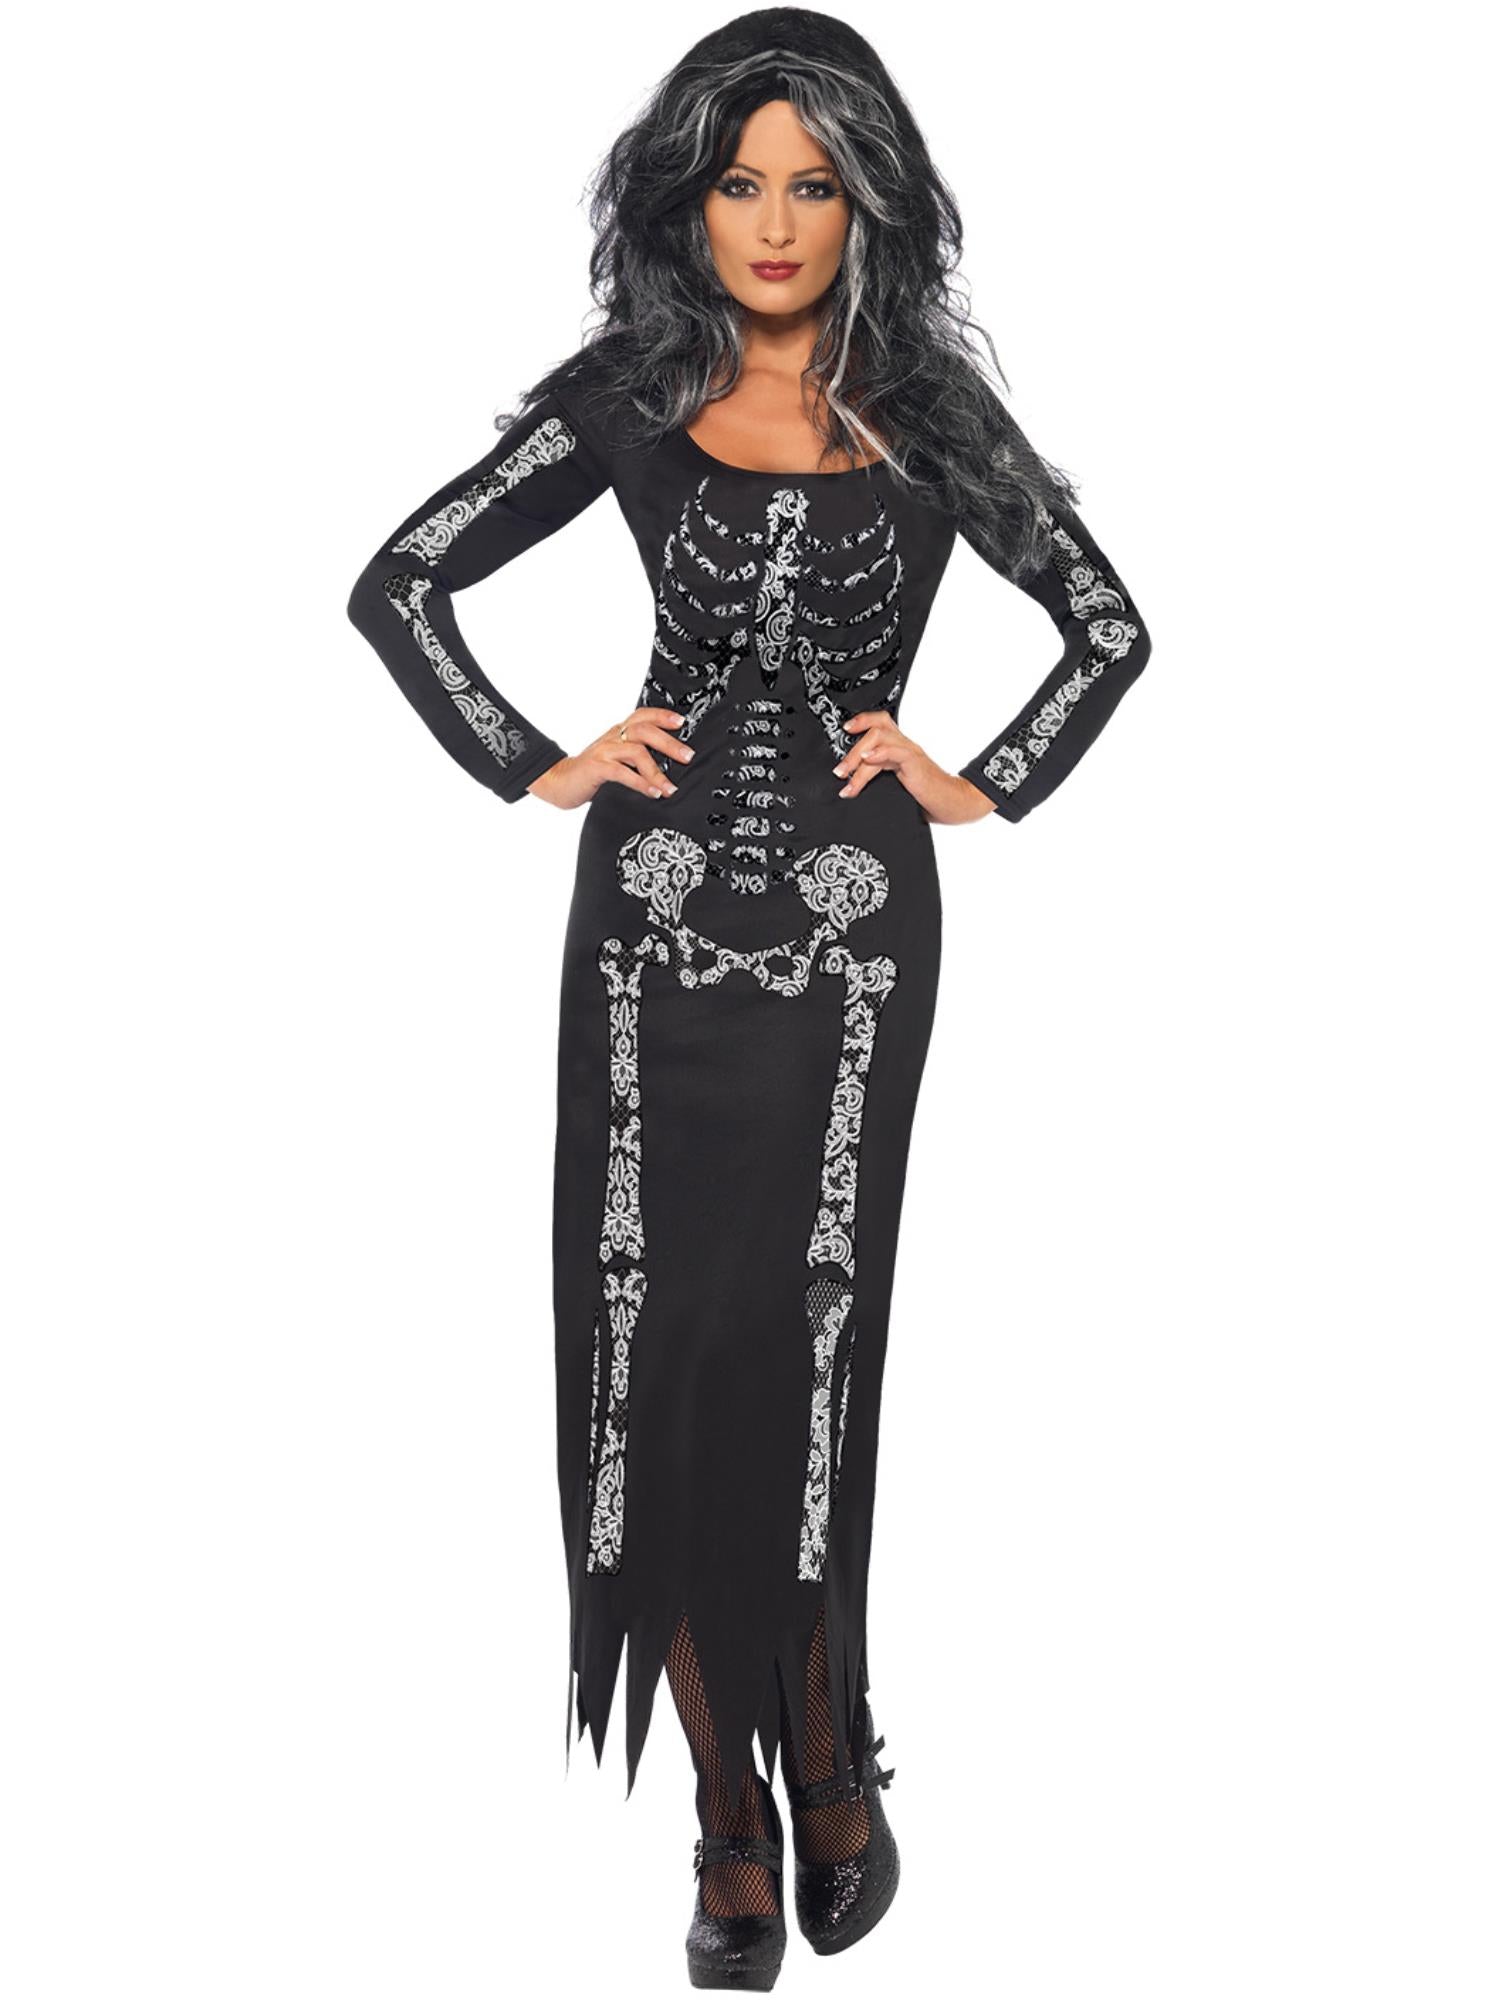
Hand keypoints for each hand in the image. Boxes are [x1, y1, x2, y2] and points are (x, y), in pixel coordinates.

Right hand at [526, 707, 694, 807]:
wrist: (559, 781)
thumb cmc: (591, 773)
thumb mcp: (616, 759)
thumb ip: (636, 758)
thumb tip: (668, 766)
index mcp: (618, 732)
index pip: (642, 716)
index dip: (662, 715)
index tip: (682, 722)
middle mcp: (612, 737)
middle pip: (644, 731)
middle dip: (669, 743)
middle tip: (687, 757)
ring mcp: (604, 751)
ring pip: (636, 752)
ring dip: (657, 771)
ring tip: (670, 787)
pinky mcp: (596, 767)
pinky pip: (622, 773)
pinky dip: (640, 783)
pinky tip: (653, 793)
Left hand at [833, 712, 995, 824]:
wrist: (952, 805)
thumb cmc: (926, 798)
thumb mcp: (896, 786)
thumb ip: (877, 780)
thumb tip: (849, 787)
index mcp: (900, 748)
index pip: (880, 722)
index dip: (862, 721)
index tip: (844, 730)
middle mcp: (905, 746)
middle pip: (875, 729)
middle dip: (851, 750)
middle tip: (838, 772)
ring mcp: (911, 753)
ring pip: (879, 738)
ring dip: (856, 758)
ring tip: (845, 778)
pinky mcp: (916, 763)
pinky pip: (894, 751)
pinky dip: (877, 754)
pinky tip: (866, 761)